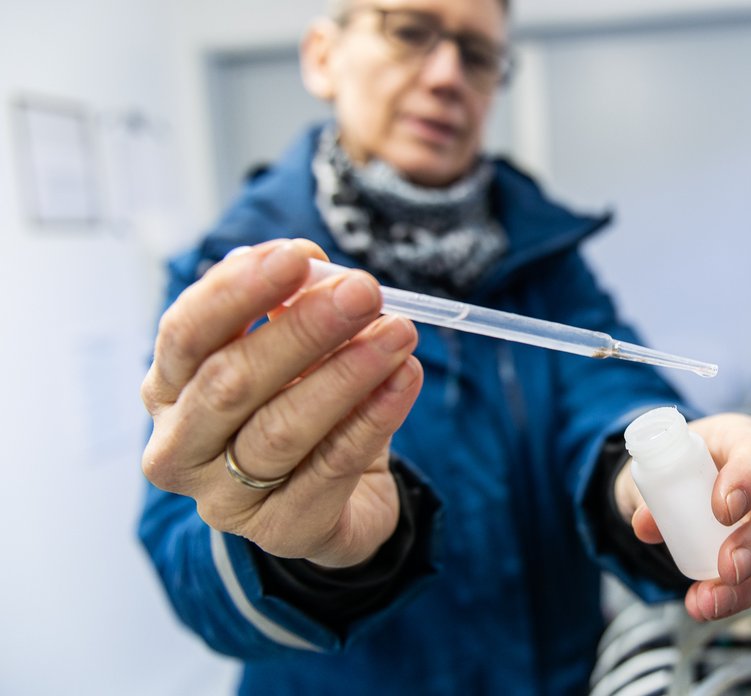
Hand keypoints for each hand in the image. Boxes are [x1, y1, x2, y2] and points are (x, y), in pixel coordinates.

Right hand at [140, 239, 422, 567]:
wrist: (337, 500)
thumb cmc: (300, 408)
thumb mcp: (290, 354)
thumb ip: (290, 310)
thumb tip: (313, 268)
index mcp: (169, 389)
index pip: (186, 333)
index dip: (239, 290)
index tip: (299, 255)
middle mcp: (180, 447)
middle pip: (231, 381)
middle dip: (302, 329)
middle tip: (364, 291)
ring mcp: (225, 499)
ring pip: (282, 429)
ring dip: (347, 373)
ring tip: (399, 333)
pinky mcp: (283, 530)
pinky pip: (332, 466)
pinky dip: (373, 417)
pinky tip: (405, 379)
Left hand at [614, 413, 750, 621]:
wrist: (671, 485)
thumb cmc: (672, 466)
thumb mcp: (655, 470)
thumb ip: (650, 493)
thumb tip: (646, 524)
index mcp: (742, 442)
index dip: (748, 479)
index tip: (723, 510)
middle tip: (729, 566)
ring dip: (750, 584)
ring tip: (710, 601)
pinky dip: (737, 598)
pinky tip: (706, 606)